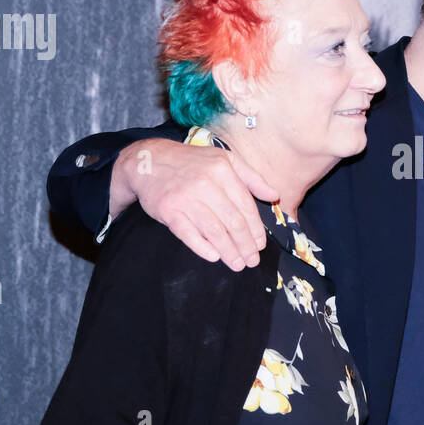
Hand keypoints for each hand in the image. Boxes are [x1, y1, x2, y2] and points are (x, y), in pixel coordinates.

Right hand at [111, 138, 279, 269]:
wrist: (149, 161)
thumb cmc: (191, 162)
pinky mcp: (169, 210)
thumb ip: (251, 177)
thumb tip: (274, 195)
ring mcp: (186, 198)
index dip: (256, 229)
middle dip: (245, 245)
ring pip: (214, 231)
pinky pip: (189, 234)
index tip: (260, 244)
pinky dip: (202, 247)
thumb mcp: (224, 160)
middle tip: (252, 260)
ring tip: (237, 264)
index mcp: (223, 170)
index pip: (245, 206)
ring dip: (229, 251)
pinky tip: (214, 257)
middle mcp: (206, 184)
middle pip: (233, 222)